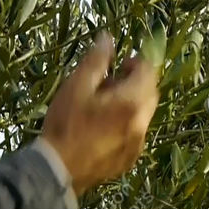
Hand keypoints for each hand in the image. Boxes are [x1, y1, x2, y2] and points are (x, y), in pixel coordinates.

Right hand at [41, 31, 159, 195]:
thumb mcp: (76, 87)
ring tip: (102, 109)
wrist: (58, 170)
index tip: (118, 66)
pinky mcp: (130, 159)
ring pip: (143, 115)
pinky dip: (126, 125)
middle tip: (108, 86)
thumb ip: (96, 61)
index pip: (149, 72)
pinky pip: (135, 134)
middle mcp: (141, 123)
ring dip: (130, 105)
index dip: (136, 63)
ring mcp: (138, 144)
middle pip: (150, 93)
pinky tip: (102, 130)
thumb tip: (108, 38)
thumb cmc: (65, 124)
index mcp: (132, 102)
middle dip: (135, 84)